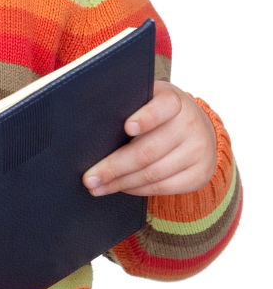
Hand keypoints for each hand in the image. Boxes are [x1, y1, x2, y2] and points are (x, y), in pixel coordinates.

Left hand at [83, 81, 216, 196]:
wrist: (199, 127)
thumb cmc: (158, 111)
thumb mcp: (148, 99)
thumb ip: (128, 104)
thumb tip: (90, 124)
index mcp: (174, 100)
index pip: (161, 107)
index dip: (145, 117)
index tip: (127, 127)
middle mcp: (190, 124)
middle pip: (147, 150)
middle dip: (114, 167)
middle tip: (89, 177)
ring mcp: (198, 151)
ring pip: (153, 173)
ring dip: (121, 183)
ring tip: (97, 187)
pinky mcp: (200, 174)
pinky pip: (164, 187)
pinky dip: (138, 189)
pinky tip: (121, 188)